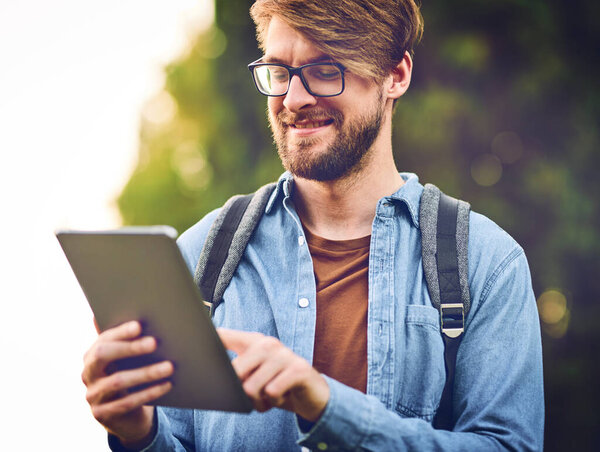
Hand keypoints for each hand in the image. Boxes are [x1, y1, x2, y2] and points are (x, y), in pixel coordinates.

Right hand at [82, 320, 173, 447]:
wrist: (126, 416)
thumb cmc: (130, 377)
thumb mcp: (127, 360)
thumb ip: (128, 340)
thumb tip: (143, 316)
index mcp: (92, 354)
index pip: (103, 339)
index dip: (121, 332)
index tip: (140, 325)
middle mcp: (88, 373)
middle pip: (103, 355)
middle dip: (130, 347)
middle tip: (155, 342)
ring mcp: (93, 395)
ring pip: (118, 381)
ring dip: (146, 372)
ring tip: (169, 366)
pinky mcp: (102, 414)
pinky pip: (127, 402)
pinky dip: (149, 392)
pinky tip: (167, 385)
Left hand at [218, 328, 329, 421]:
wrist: (312, 393)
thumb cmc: (276, 384)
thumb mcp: (254, 376)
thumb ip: (235, 373)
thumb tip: (211, 377)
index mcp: (253, 342)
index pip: (223, 336)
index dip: (208, 337)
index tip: (191, 334)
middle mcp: (268, 343)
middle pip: (235, 372)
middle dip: (241, 393)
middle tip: (255, 397)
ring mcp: (284, 354)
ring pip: (252, 387)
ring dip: (259, 402)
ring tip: (269, 399)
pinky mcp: (299, 369)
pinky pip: (272, 392)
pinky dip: (274, 402)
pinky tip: (282, 397)